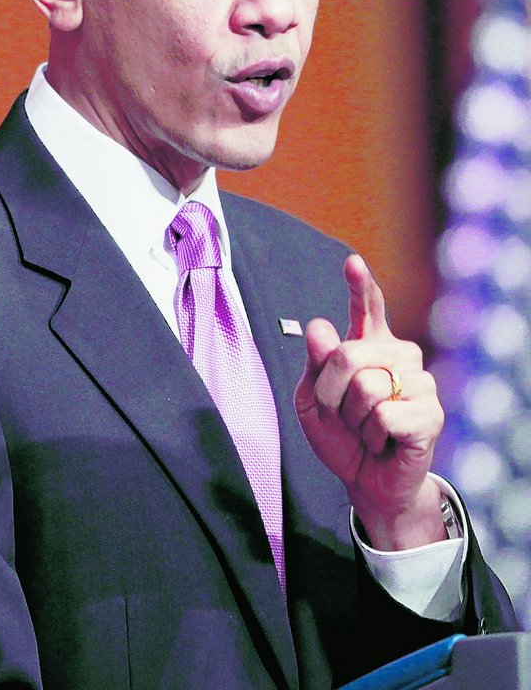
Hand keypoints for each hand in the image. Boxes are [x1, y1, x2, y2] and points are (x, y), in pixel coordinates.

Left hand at [294, 254, 445, 549]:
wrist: (365, 480)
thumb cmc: (341, 435)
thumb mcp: (311, 399)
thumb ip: (314, 364)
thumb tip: (318, 326)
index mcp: (369, 346)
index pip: (367, 308)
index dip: (360, 284)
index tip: (351, 262)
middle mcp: (398, 356)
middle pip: (347, 355)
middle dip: (329, 392)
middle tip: (341, 415)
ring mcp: (419, 382)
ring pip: (365, 386)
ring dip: (352, 418)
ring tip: (365, 429)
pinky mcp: (430, 413)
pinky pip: (383, 415)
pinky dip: (372, 436)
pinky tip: (383, 442)